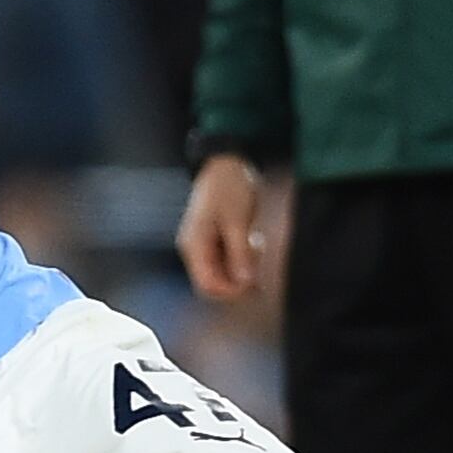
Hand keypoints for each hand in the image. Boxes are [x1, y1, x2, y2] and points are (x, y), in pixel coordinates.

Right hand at [177, 155, 268, 299]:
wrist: (227, 162)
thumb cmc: (229, 187)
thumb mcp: (238, 221)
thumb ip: (240, 253)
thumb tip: (246, 283)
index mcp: (194, 245)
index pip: (207, 285)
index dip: (231, 291)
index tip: (254, 283)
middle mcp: (195, 249)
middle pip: (214, 283)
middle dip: (238, 281)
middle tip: (258, 264)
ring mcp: (204, 245)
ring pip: (223, 273)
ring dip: (242, 269)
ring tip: (257, 246)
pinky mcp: (215, 240)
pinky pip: (228, 261)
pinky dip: (242, 258)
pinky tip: (254, 242)